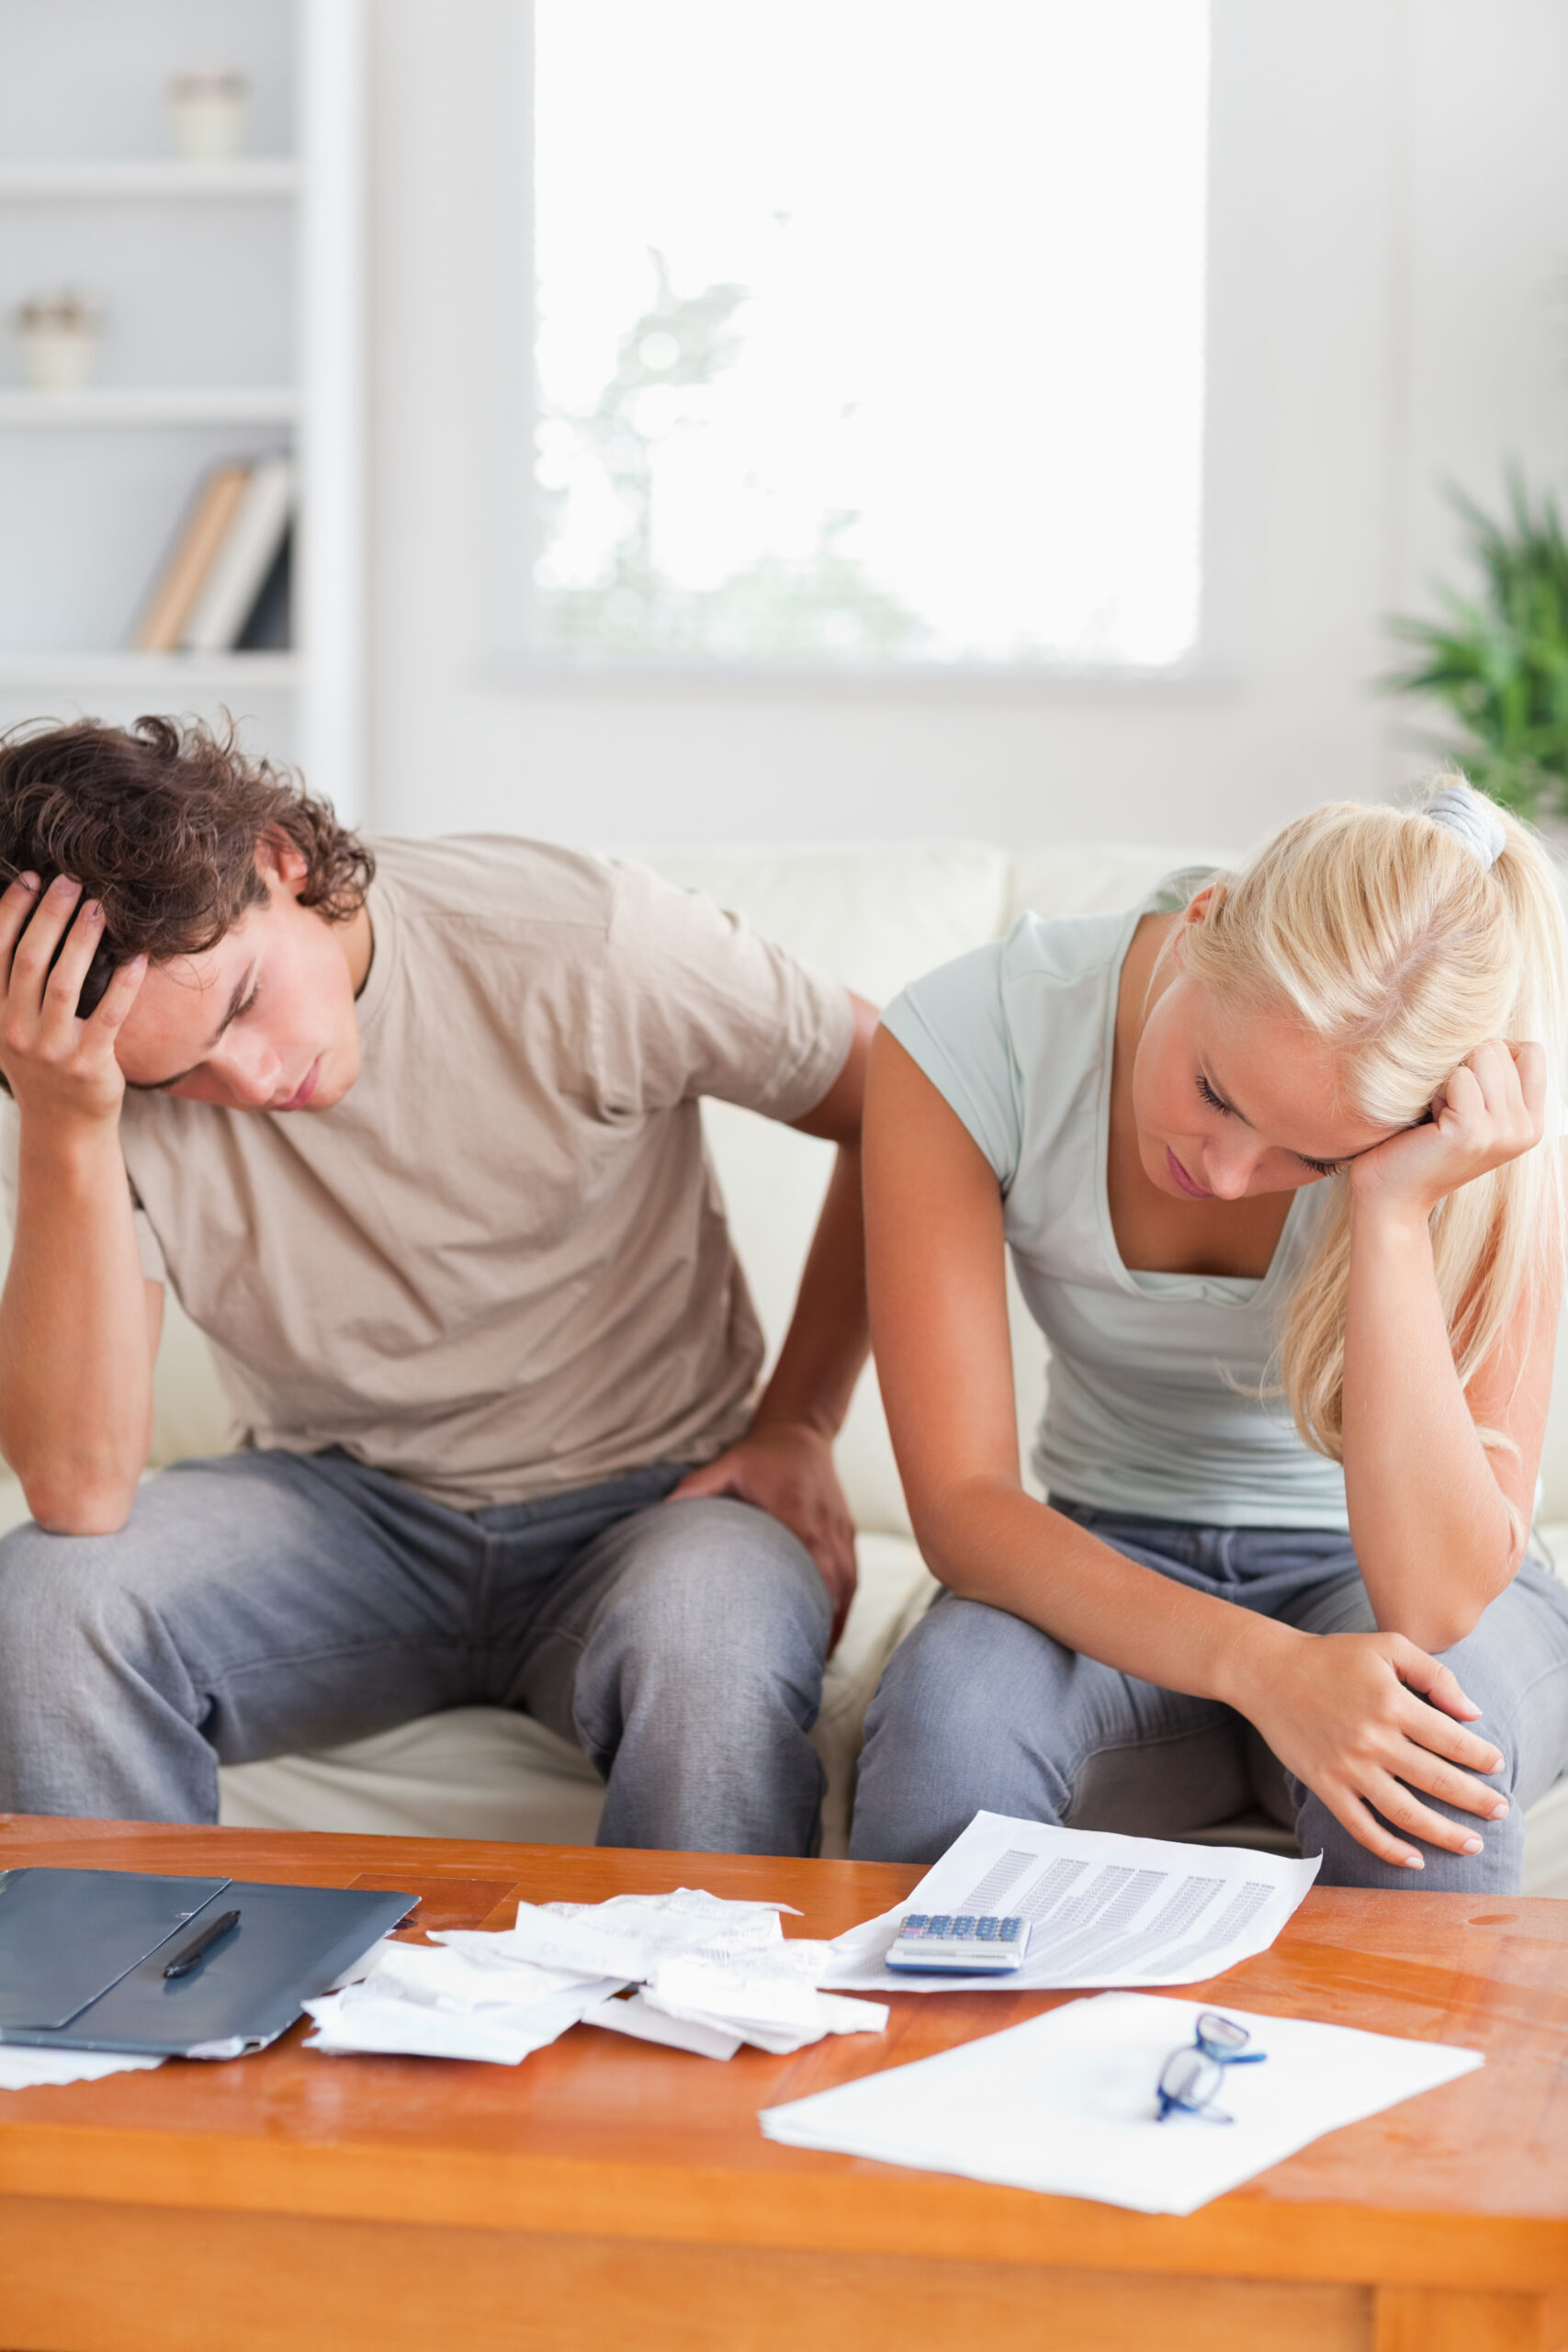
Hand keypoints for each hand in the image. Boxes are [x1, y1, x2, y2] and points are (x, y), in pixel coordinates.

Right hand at [0, 874, 145, 1133]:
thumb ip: (15, 985)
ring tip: (101, 907)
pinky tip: (138, 956)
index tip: (30, 878)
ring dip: (83, 940)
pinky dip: (124, 982)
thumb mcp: (14, 1026)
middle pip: (29, 960)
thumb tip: (34, 918)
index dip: (10, 911)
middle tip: (71, 881)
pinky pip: (110, 1014)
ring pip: (64, 983)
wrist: (63, 1126)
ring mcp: (51, 1049)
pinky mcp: (89, 1063)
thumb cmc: (44, 1065)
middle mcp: (14, 1030)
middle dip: (49, 915)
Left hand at [672, 1420, 858, 1651]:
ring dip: (838, 1620)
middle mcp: (826, 1527)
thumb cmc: (760, 1454)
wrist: (800, 1430)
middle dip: (828, 1626)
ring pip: (849, 1585)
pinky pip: (852, 1574)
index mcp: (799, 1515)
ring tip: (822, 1658)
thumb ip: (697, 1487)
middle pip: (837, 1586)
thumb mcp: (727, 1464)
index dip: (815, 1605)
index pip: (815, 1568)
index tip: (804, 1640)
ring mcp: (840, 1530)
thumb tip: (662, 1511)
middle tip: (809, 1666)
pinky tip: (832, 1627)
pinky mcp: (846, 1531)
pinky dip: (844, 1603)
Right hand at [1243, 1623, 1507, 1867]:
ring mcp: (1348, 1767)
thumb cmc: (1332, 1656)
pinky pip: (1361, 1827)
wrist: (1269, 1671)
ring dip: (1444, 1833)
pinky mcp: (1325, 1785)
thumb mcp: (1388, 1646)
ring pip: (1406, 1813)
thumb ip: (1435, 1675)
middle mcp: (1374, 1739)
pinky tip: (1414, 1859)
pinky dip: (1389, 1849)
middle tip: (1501, 1812)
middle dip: (1477, 1801)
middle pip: (1438, 1781)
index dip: (1482, 1758)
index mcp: (1393, 1703)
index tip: (1498, 1767)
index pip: (1453, 1740)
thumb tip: (1473, 1714)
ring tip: (1471, 1844)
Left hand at [1349, 1038, 1545, 1220]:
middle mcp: (1526, 1129)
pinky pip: (1459, 1077)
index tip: (1465, 1087)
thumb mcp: (1472, 1108)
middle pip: (1501, 1048)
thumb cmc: (1421, 1142)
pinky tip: (1428, 1121)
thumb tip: (1492, 1030)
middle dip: (1463, 1067)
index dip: (1491, 1054)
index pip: (1532, 1051)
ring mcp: (1502, 1132)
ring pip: (1483, 1056)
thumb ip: (1494, 1077)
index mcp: (1531, 1122)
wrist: (1391, 1194)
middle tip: (1445, 1108)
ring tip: (1437, 1114)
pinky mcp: (1473, 1133)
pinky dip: (1435, 1091)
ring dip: (1448, 1078)